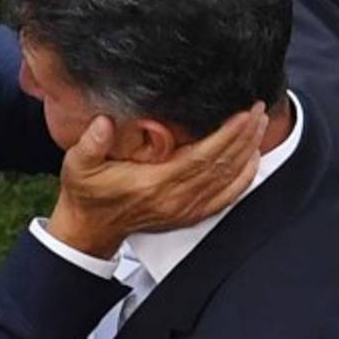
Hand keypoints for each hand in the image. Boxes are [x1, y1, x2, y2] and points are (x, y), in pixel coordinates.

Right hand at [46, 104, 268, 257]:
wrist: (89, 228)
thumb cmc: (87, 194)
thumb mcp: (78, 164)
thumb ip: (91, 142)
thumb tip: (104, 122)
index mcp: (153, 185)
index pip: (202, 157)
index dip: (227, 135)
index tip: (243, 113)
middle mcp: (174, 199)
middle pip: (222, 166)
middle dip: (245, 136)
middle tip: (258, 110)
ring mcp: (184, 209)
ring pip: (228, 180)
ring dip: (248, 152)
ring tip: (259, 126)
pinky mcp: (188, 214)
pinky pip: (226, 198)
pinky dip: (244, 178)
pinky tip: (252, 160)